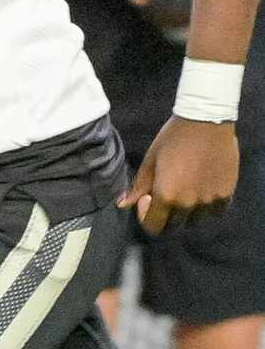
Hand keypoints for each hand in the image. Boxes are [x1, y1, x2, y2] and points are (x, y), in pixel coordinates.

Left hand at [126, 116, 240, 234]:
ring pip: (195, 220)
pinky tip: (201, 188)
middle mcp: (189, 204)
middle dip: (165, 215)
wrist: (206, 122)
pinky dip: (206, 206)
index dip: (146, 216)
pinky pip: (214, 212)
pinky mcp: (226, 195)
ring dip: (186, 212)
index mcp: (167, 196)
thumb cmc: (173, 138)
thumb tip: (122, 204)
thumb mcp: (150, 160)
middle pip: (174, 226)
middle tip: (165, 192)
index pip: (153, 226)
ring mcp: (210, 201)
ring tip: (184, 189)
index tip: (147, 199)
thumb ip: (138, 186)